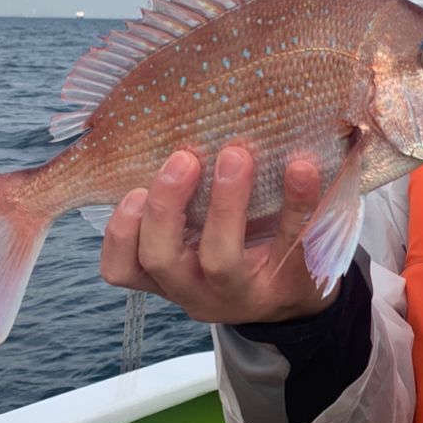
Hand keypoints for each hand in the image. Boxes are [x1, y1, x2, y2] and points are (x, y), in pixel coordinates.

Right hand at [100, 146, 338, 323]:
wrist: (299, 296)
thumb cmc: (237, 247)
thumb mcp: (199, 236)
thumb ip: (180, 202)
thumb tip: (170, 126)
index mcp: (169, 275)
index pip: (122, 268)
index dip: (120, 232)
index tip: (133, 190)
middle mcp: (198, 290)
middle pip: (162, 259)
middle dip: (165, 207)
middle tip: (183, 158)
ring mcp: (244, 292)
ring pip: (220, 260)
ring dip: (225, 204)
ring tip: (235, 155)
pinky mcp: (291, 282)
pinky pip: (293, 244)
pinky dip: (297, 203)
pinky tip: (301, 167)